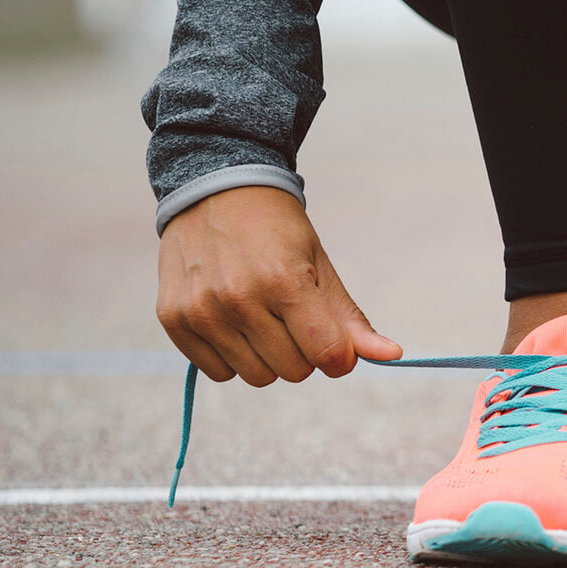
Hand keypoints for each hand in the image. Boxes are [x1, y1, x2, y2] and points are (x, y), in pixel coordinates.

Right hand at [157, 185, 402, 385]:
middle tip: (292, 317)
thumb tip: (393, 356)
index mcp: (283, 281)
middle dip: (303, 352)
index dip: (339, 356)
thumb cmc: (277, 232)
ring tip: (261, 317)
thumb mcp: (321, 266)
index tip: (334, 340)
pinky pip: (217, 373)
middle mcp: (237, 298)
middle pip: (294, 372)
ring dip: (267, 357)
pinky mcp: (173, 319)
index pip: (327, 354)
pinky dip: (232, 357)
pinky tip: (232, 322)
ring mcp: (201, 310)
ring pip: (256, 377)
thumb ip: (351, 319)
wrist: (215, 190)